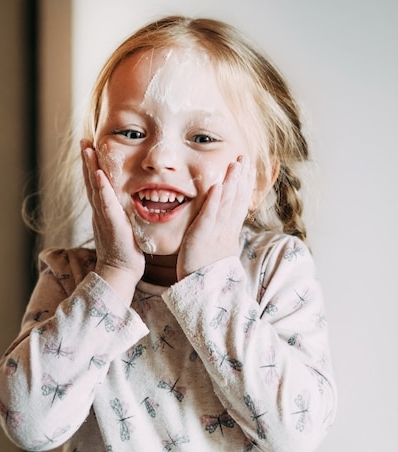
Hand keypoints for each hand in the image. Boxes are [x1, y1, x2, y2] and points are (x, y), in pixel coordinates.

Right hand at [81, 139, 144, 303]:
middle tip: (84, 140)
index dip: (92, 166)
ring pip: (95, 188)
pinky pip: (106, 204)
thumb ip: (123, 214)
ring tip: (88, 149)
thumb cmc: (125, 252)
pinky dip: (102, 189)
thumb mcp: (123, 227)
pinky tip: (100, 175)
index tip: (90, 148)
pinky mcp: (112, 225)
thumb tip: (132, 202)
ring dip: (91, 168)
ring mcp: (104, 217)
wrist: (120, 272)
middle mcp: (100, 212)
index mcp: (104, 211)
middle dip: (87, 160)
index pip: (97, 184)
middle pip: (91, 181)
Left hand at [176, 156, 255, 280]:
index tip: (249, 168)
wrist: (204, 293)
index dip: (245, 185)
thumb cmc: (207, 274)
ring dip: (232, 183)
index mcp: (229, 233)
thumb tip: (227, 228)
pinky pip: (209, 216)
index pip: (239, 204)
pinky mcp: (202, 237)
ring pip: (227, 204)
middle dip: (242, 178)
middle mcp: (226, 231)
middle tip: (246, 158)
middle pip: (237, 200)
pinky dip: (215, 200)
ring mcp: (215, 233)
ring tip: (236, 164)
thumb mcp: (219, 252)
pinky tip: (218, 185)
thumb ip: (222, 237)